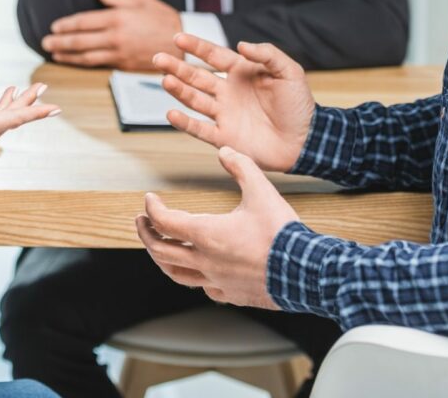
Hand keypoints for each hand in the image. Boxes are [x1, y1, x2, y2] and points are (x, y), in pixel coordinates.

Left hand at [41, 0, 182, 69]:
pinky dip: (82, 63)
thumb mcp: (141, 0)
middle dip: (60, 42)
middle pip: (80, 40)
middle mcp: (115, 37)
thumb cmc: (163, 19)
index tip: (54, 27)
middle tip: (45, 42)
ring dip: (67, 56)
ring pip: (86, 56)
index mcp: (118, 18)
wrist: (183, 45)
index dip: (67, 25)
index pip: (84, 22)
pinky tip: (73, 61)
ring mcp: (118, 53)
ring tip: (53, 54)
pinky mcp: (123, 65)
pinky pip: (98, 64)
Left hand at [136, 146, 297, 308]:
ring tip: (158, 248)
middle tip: (142, 222)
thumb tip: (225, 151)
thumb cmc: (282, 235)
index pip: (165, 222)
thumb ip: (241, 166)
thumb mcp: (262, 191)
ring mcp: (216, 282)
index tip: (149, 199)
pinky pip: (203, 288)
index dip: (152, 208)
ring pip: (176, 274)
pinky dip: (193, 277)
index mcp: (207, 234)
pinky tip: (198, 271)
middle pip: (160, 251)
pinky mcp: (231, 295)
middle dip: (146, 233)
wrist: (306, 273)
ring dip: (162, 259)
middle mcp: (205, 261)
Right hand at [152, 34, 314, 171]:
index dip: (196, 47)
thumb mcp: (289, 72)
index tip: (177, 37)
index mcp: (241, 73)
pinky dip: (185, 123)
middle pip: (196, 77)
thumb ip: (267, 54)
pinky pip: (200, 129)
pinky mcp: (225, 137)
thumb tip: (241, 44)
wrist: (306, 140)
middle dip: (177, 67)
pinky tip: (171, 113)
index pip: (213, 56)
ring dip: (179, 90)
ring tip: (165, 80)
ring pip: (195, 99)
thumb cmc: (299, 105)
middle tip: (158, 58)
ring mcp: (225, 115)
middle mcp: (228, 92)